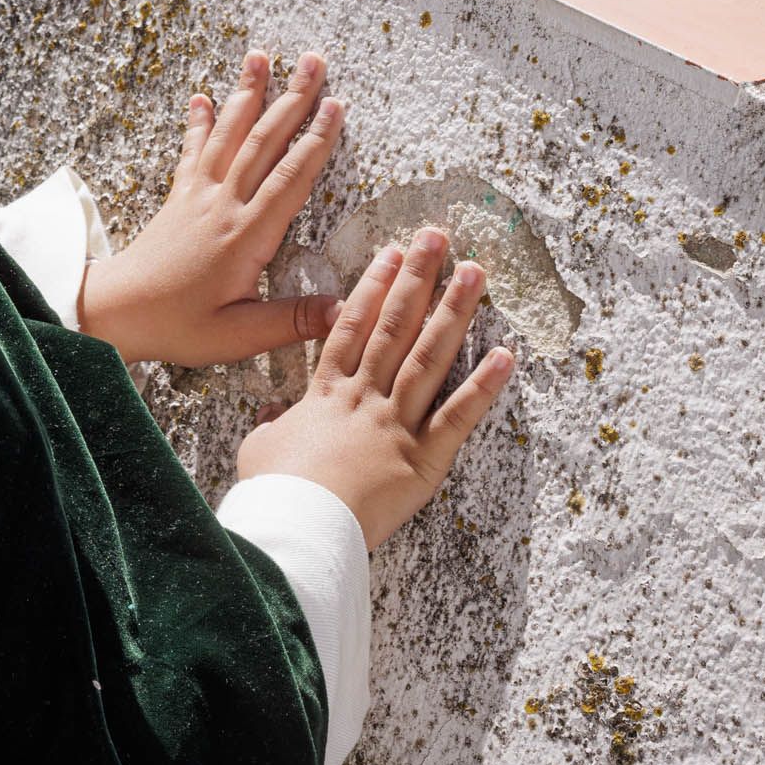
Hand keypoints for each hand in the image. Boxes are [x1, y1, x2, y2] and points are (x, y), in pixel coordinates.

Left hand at [82, 53, 345, 367]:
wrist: (117, 311)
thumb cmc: (177, 325)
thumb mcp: (238, 334)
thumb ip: (290, 320)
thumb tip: (342, 308)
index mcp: (245, 235)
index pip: (290, 178)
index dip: (316, 141)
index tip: (336, 107)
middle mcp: (223, 204)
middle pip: (264, 141)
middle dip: (292, 99)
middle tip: (314, 61)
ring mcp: (198, 195)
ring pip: (228, 134)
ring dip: (247, 93)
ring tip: (261, 56)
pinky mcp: (179, 197)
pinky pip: (192, 150)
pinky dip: (199, 122)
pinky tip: (201, 97)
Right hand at [233, 228, 513, 549]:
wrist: (298, 526)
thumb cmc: (274, 494)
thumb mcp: (258, 452)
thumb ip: (270, 429)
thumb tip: (270, 419)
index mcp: (326, 394)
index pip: (353, 327)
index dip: (374, 287)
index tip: (391, 253)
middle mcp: (364, 398)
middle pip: (395, 328)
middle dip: (417, 279)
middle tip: (437, 238)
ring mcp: (395, 424)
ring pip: (429, 357)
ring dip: (454, 312)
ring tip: (474, 273)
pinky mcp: (423, 458)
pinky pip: (458, 416)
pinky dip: (484, 386)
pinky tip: (506, 355)